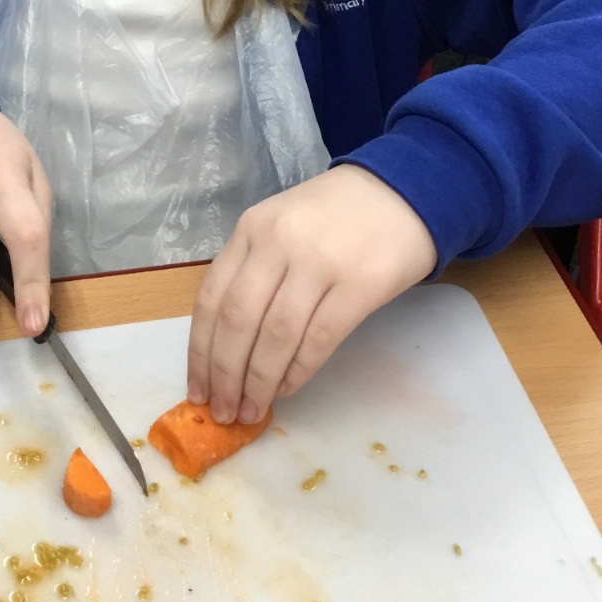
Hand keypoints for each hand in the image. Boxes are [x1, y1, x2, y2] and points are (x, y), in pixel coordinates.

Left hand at [186, 164, 436, 423]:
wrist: (403, 189)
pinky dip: (298, 371)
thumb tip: (225, 346)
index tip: (197, 388)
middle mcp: (278, 242)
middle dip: (225, 375)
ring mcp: (319, 261)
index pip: (211, 298)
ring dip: (259, 382)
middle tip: (224, 411)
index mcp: (251, 228)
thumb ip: (251, 270)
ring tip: (252, 410)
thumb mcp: (280, 226)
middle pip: (237, 321)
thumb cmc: (335, 216)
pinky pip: (319, 339)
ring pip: (275, 335)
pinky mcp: (360, 284)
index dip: (199, 351)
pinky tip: (288, 388)